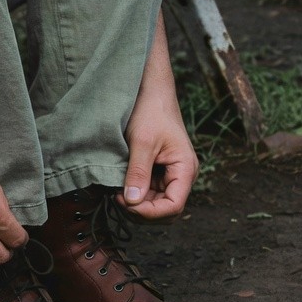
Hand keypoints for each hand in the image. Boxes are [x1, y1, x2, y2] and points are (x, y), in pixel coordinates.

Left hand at [116, 12, 197, 221]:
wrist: (150, 89)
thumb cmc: (150, 110)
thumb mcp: (141, 142)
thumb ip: (138, 173)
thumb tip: (132, 202)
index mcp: (185, 168)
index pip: (174, 206)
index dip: (151, 212)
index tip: (127, 203)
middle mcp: (182, 174)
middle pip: (166, 209)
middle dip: (142, 210)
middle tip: (117, 197)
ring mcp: (171, 172)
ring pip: (156, 201)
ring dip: (137, 202)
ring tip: (116, 190)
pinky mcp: (159, 168)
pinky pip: (150, 189)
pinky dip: (136, 191)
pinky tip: (120, 183)